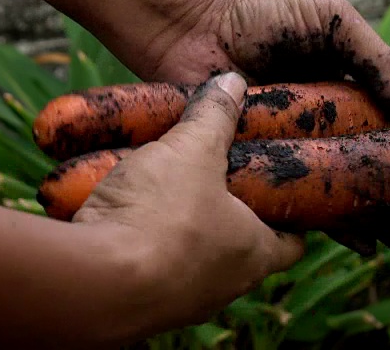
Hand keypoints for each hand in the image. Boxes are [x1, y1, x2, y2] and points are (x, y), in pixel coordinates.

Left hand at [33, 0, 389, 261]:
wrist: (193, 26)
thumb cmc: (263, 15)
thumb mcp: (331, 22)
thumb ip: (373, 56)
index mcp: (348, 99)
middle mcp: (326, 132)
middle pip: (374, 177)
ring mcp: (295, 153)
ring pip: (342, 196)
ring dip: (379, 225)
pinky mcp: (263, 168)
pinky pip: (298, 200)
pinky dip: (328, 222)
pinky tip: (359, 242)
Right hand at [73, 73, 303, 330]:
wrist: (96, 283)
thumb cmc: (163, 217)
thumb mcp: (192, 150)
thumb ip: (214, 115)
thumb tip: (232, 81)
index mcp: (256, 254)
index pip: (293, 242)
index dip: (290, 216)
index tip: (279, 192)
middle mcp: (227, 286)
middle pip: (242, 248)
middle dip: (231, 214)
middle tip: (219, 180)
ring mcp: (185, 304)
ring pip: (194, 260)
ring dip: (185, 230)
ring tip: (170, 192)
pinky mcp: (144, 307)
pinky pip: (152, 269)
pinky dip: (146, 245)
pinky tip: (129, 216)